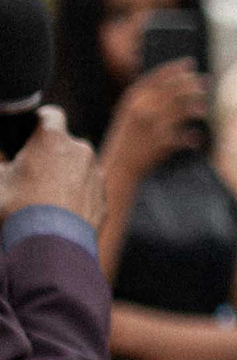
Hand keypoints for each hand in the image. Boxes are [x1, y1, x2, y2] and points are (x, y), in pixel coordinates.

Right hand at [1, 108, 104, 226]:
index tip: (28, 135)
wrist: (51, 244)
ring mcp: (96, 174)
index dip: (37, 122)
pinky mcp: (103, 197)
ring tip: (43, 199)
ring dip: (64, 175)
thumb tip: (8, 166)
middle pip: (64, 145)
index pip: (49, 114)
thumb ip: (3, 165)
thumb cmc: (17, 208)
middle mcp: (80, 150)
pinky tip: (58, 213)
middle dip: (49, 155)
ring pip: (78, 167)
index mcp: (53, 139)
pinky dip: (76, 196)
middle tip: (30, 174)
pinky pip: (87, 190)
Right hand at [101, 60, 206, 177]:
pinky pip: (181, 137)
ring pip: (178, 110)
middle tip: (206, 80)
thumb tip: (177, 86)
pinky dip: (190, 138)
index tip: (190, 62)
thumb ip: (147, 101)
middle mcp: (140, 110)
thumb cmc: (127, 140)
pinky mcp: (157, 144)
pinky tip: (197, 139)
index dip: (173, 69)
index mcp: (131, 101)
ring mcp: (149, 126)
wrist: (117, 168)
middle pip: (170, 91)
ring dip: (194, 107)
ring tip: (204, 109)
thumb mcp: (130, 116)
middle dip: (190, 84)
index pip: (155, 78)